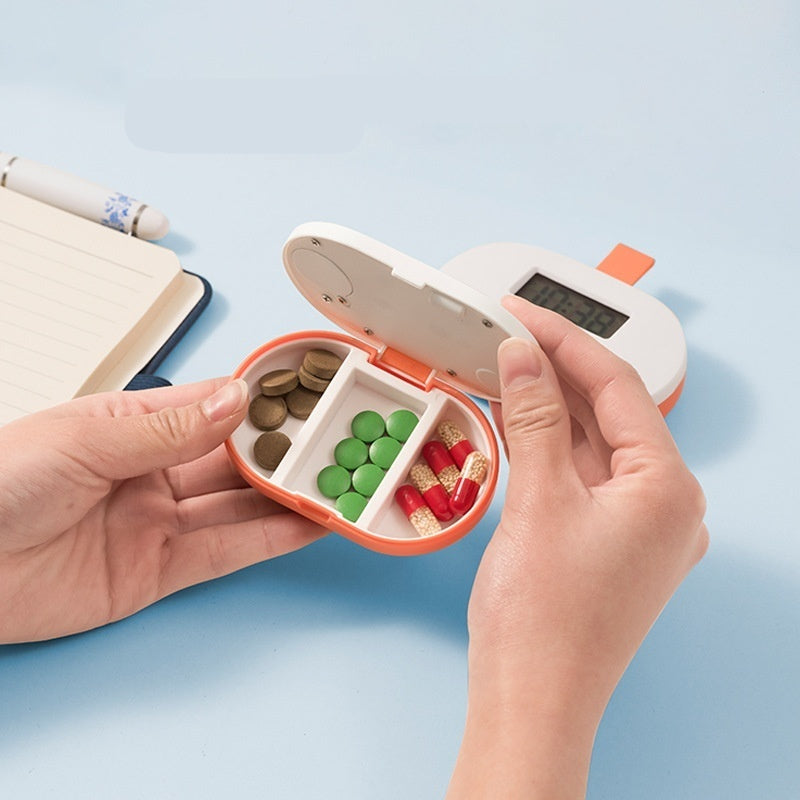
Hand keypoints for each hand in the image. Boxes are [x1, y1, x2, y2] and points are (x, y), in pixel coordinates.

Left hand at [0, 378, 324, 643]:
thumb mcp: (84, 440)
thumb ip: (166, 427)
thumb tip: (234, 399)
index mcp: (131, 424)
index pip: (212, 406)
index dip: (260, 400)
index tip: (308, 394)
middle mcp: (152, 471)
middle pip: (234, 458)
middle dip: (282, 451)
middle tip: (336, 442)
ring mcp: (158, 522)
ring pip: (238, 505)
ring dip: (285, 497)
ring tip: (336, 484)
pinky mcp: (158, 571)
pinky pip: (224, 552)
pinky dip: (267, 539)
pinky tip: (304, 524)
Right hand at [448, 297, 707, 798]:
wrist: (531, 699)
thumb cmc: (544, 619)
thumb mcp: (538, 500)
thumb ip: (535, 418)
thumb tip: (524, 357)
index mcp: (669, 489)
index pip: (620, 387)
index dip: (566, 342)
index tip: (523, 314)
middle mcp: (665, 505)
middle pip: (609, 413)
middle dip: (556, 372)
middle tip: (506, 336)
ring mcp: (638, 527)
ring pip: (593, 443)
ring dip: (548, 407)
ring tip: (504, 368)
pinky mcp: (608, 542)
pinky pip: (580, 475)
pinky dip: (548, 445)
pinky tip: (515, 419)